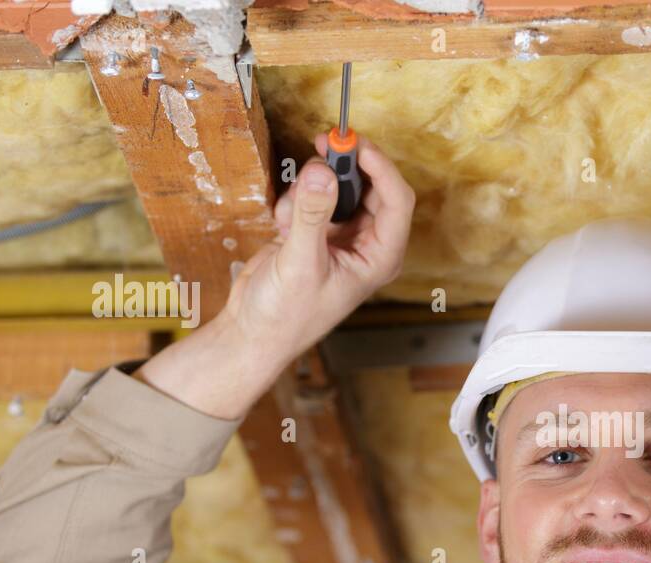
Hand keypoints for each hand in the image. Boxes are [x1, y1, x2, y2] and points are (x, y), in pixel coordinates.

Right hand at [224, 133, 415, 369]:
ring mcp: (342, 237)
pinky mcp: (317, 231)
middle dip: (345, 168)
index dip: (380, 167)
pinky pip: (313, 197)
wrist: (254, 331)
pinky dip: (295, 203)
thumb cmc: (286, 315)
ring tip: (288, 219)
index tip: (355, 143)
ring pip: (339, 187)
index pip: (397, 201)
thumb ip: (312, 215)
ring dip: (312, 190)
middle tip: (322, 144)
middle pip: (370, 187)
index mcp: (380, 257)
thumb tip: (323, 171)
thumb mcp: (300, 263)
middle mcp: (367, 244)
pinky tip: (281, 229)